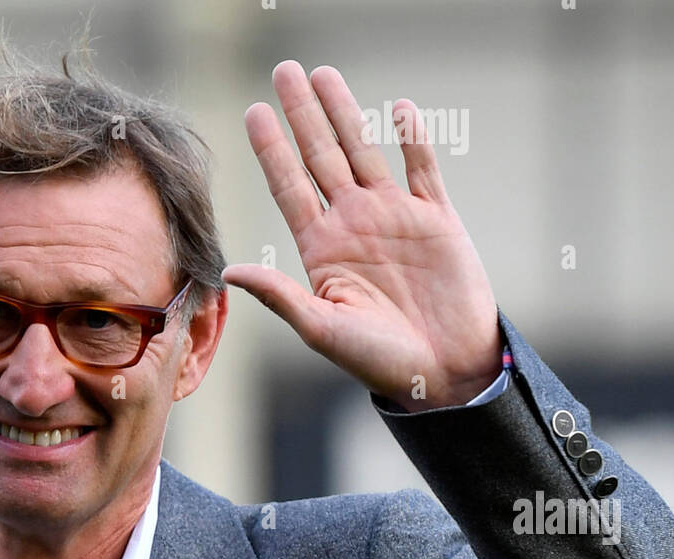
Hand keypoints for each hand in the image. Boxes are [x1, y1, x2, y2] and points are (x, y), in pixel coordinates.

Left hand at [222, 62, 502, 411]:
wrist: (444, 373)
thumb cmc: (379, 362)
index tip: (252, 111)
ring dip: (346, 113)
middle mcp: (354, 227)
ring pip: (365, 152)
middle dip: (303, 114)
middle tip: (284, 69)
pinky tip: (397, 107)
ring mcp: (395, 219)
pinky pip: (422, 169)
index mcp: (322, 251)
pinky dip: (412, 137)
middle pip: (322, 158)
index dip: (272, 150)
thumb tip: (230, 270)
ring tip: (324, 73)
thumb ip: (280, 295)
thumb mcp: (322, 329)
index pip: (290, 189)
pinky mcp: (436, 220)